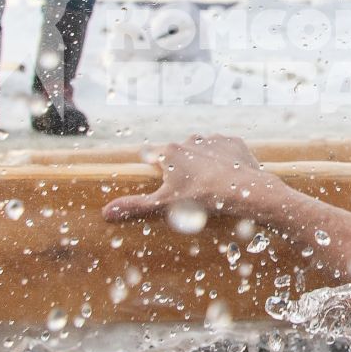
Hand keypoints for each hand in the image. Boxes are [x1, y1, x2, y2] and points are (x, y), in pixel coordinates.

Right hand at [100, 133, 273, 225]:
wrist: (244, 191)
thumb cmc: (201, 198)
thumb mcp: (164, 205)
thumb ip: (135, 206)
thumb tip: (106, 212)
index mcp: (169, 152)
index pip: (152, 155)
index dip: (155, 169)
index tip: (162, 180)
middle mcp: (189, 139)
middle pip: (178, 153)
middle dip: (181, 168)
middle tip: (190, 189)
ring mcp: (213, 139)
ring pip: (202, 149)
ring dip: (203, 163)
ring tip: (211, 185)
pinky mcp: (233, 142)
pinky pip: (225, 150)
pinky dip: (225, 161)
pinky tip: (228, 177)